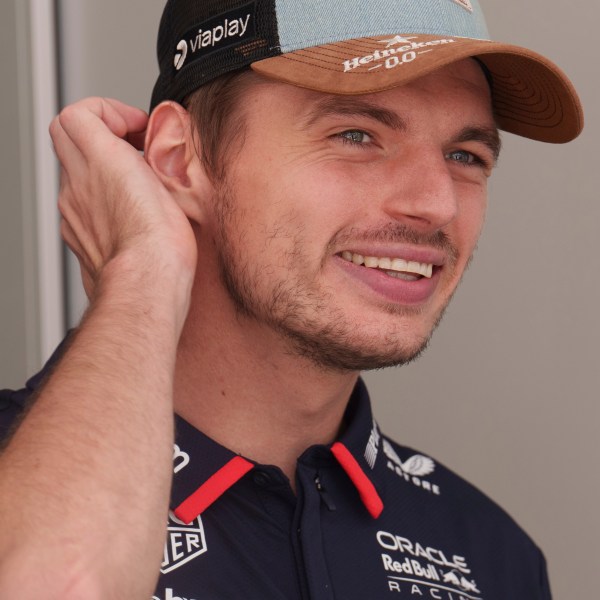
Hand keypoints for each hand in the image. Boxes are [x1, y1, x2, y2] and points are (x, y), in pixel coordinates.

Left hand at [50, 97, 197, 298]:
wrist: (144, 284)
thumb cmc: (161, 243)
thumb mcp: (170, 182)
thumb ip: (157, 158)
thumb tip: (158, 150)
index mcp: (101, 161)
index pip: (79, 113)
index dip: (110, 111)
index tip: (136, 126)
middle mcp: (77, 183)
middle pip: (66, 134)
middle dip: (100, 130)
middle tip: (131, 144)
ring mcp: (72, 210)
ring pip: (73, 170)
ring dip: (100, 165)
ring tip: (133, 180)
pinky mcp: (75, 235)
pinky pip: (77, 203)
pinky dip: (97, 197)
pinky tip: (125, 212)